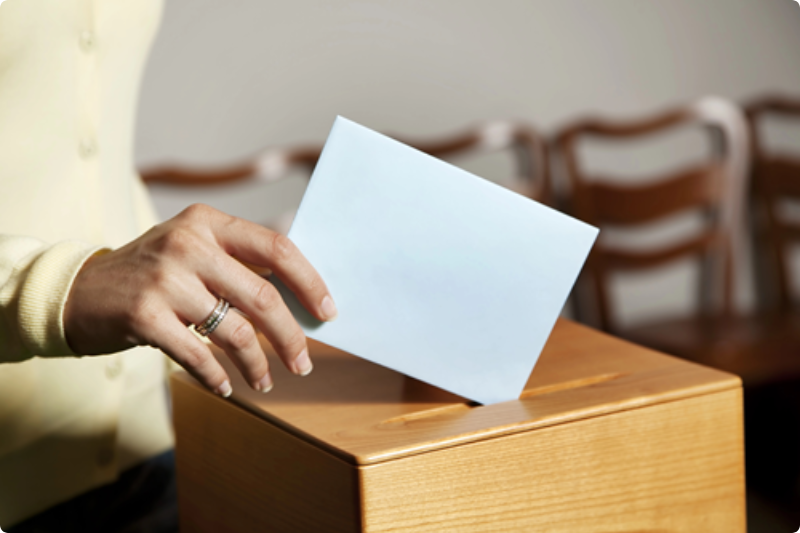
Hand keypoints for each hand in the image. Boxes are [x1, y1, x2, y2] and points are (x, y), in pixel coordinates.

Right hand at [63, 204, 336, 396]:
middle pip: (263, 296)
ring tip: (265, 380)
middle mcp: (188, 243)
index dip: (310, 283)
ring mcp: (164, 279)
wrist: (79, 290)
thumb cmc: (151, 274)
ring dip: (257, 364)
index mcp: (208, 222)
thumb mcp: (192, 251)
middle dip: (291, 337)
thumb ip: (238, 265)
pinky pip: (199, 355)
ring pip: (236, 331)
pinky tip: (226, 387)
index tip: (327, 313)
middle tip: (303, 363)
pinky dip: (218, 377)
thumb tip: (301, 301)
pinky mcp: (144, 315)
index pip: (277, 248)